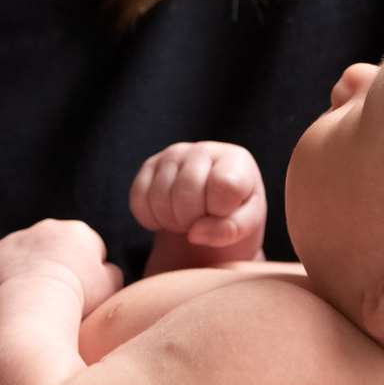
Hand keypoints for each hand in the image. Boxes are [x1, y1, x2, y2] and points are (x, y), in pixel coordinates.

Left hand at [0, 219, 124, 312]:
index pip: (86, 250)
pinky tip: (10, 303)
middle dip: (55, 268)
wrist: (34, 306)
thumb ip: (111, 272)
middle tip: (55, 298)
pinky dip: (3, 284)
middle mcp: (46, 227)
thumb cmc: (78, 299)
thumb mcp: (112, 287)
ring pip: (24, 258)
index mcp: (79, 232)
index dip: (85, 275)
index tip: (80, 294)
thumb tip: (104, 268)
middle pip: (53, 249)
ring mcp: (15, 239)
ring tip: (32, 304)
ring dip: (28, 275)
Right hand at [130, 142, 265, 268]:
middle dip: (192, 220)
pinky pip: (138, 198)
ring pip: (160, 196)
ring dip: (171, 222)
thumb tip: (195, 234)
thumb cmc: (233, 215)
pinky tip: (167, 217)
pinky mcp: (149, 166)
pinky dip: (150, 219)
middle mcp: (204, 150)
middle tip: (200, 224)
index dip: (220, 211)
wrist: (210, 212)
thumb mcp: (245, 225)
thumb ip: (231, 230)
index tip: (223, 216)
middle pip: (187, 190)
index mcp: (236, 159)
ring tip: (187, 221)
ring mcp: (173, 155)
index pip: (224, 186)